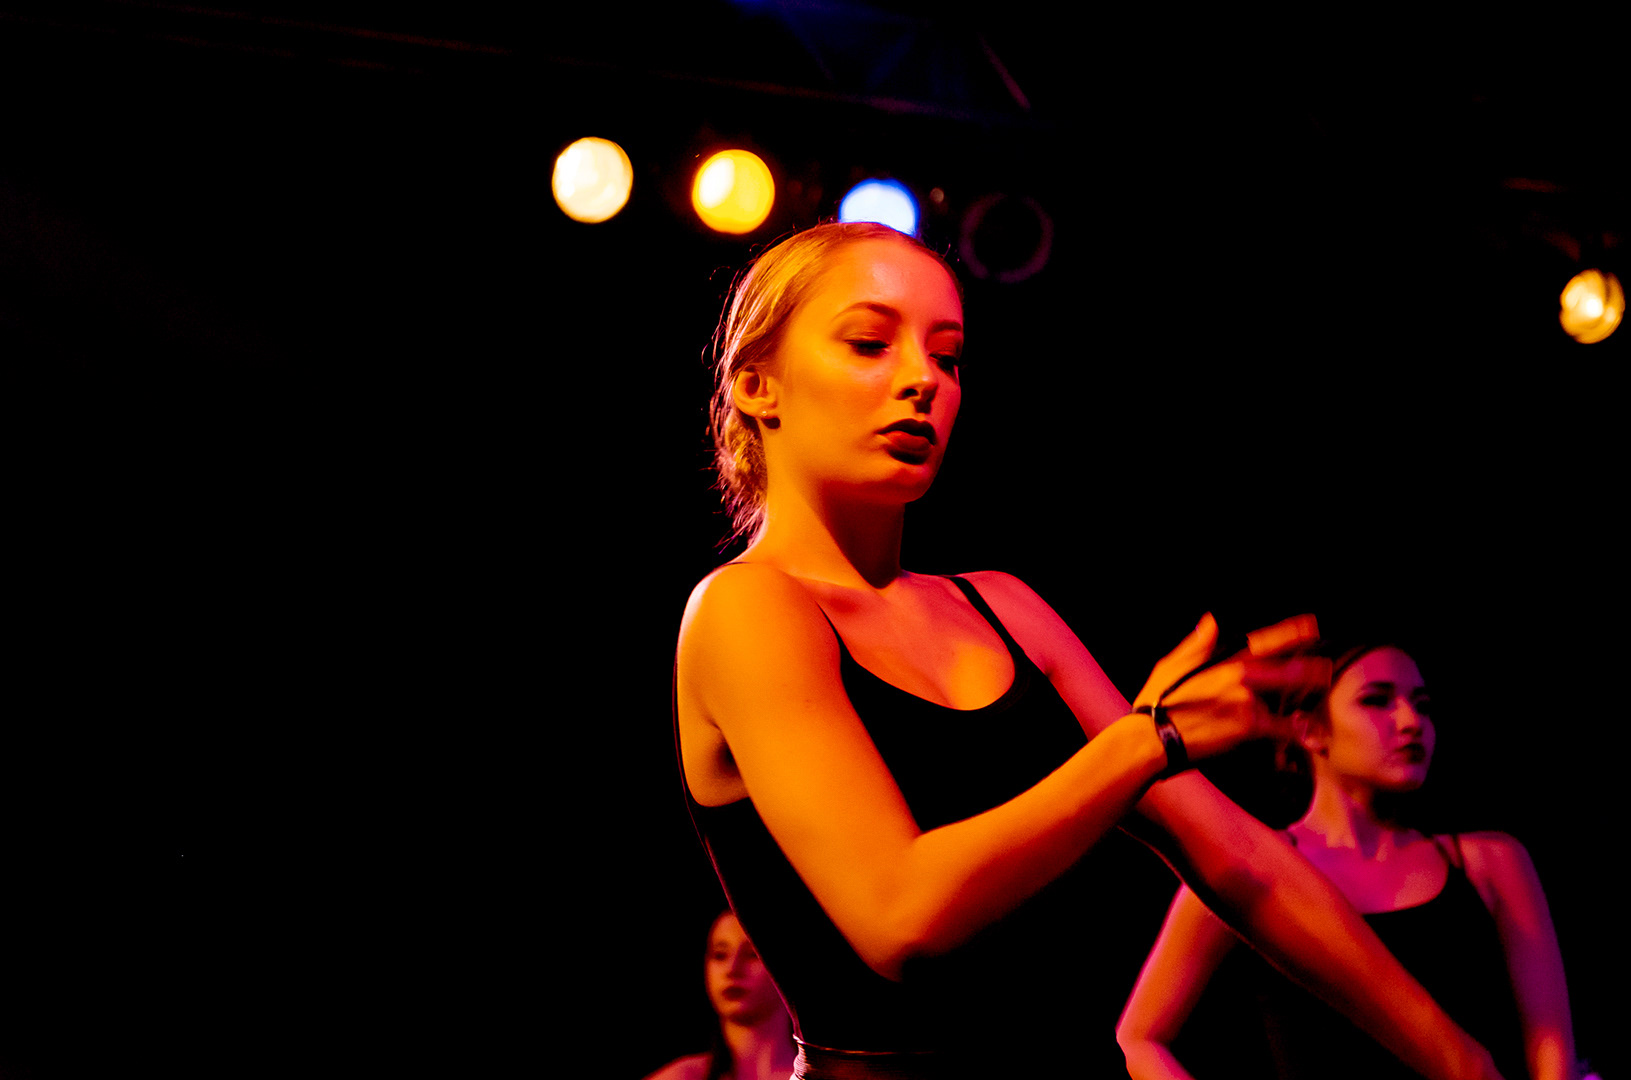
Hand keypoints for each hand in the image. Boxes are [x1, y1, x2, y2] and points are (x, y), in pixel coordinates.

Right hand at [1133, 613, 1327, 762]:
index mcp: (1224, 660)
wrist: (1152, 738)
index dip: (1291, 632)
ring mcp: (1247, 701)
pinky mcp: (1250, 727)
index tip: (1312, 625)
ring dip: (1305, 706)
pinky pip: (1283, 730)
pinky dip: (1299, 735)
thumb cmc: (1156, 703)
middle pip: (1288, 670)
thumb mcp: (1171, 665)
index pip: (1265, 641)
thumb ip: (1196, 644)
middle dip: (1310, 670)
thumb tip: (1210, 621)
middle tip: (1326, 670)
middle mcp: (1240, 676)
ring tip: (1319, 714)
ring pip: (1287, 701)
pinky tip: (1314, 739)